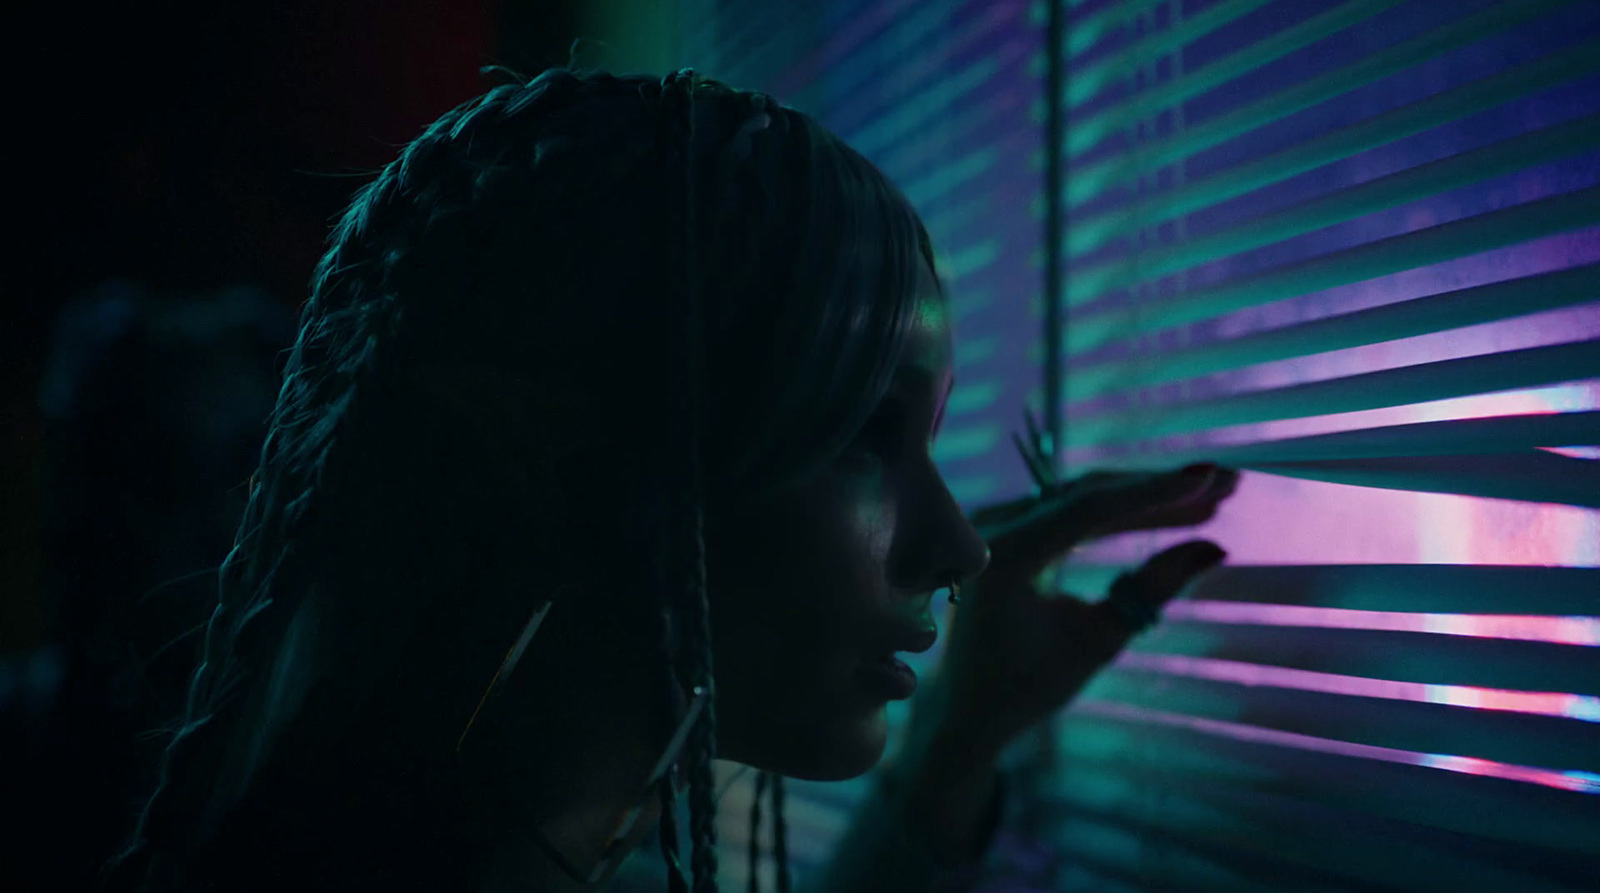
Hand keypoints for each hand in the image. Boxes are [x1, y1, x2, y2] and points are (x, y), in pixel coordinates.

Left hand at [923, 464, 1238, 757]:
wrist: (968, 707)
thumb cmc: (1027, 686)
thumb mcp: (1096, 642)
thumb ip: (1150, 591)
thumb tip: (1214, 549)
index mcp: (1006, 556)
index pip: (1089, 509)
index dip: (1153, 492)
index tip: (1210, 476)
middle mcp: (996, 529)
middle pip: (1089, 495)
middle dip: (1158, 490)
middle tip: (1226, 482)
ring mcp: (1001, 527)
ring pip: (1085, 501)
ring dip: (1146, 500)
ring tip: (1211, 498)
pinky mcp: (1013, 534)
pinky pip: (1072, 515)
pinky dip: (1120, 516)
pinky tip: (1171, 514)